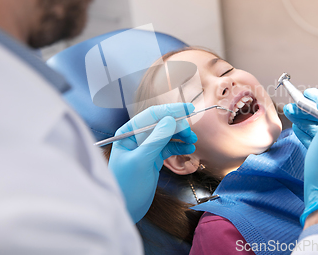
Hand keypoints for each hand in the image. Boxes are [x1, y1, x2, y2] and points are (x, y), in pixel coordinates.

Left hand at [108, 103, 197, 222]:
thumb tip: (170, 120)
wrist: (125, 210)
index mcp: (128, 133)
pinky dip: (180, 147)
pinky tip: (189, 149)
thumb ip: (155, 140)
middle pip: (162, 123)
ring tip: (192, 141)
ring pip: (168, 135)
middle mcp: (137, 138)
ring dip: (181, 136)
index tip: (188, 109)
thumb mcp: (141, 162)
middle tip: (191, 132)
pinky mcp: (154, 159)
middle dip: (178, 125)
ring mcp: (146, 148)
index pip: (152, 115)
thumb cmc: (125, 187)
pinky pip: (170, 147)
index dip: (171, 110)